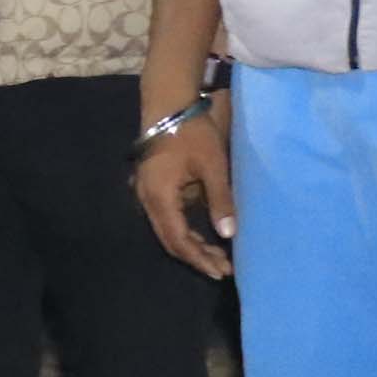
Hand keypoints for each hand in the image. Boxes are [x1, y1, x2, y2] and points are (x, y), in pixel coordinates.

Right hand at [131, 105, 233, 280]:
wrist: (168, 105)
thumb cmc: (192, 133)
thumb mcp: (212, 165)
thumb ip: (220, 200)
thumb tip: (228, 234)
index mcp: (160, 197)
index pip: (178, 239)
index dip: (199, 258)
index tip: (221, 270)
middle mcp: (148, 201)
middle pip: (170, 240)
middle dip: (196, 257)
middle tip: (223, 268)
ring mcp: (148, 195)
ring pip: (168, 231)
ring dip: (192, 246)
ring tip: (218, 256)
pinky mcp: (153, 189)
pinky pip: (168, 219)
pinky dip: (186, 230)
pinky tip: (205, 235)